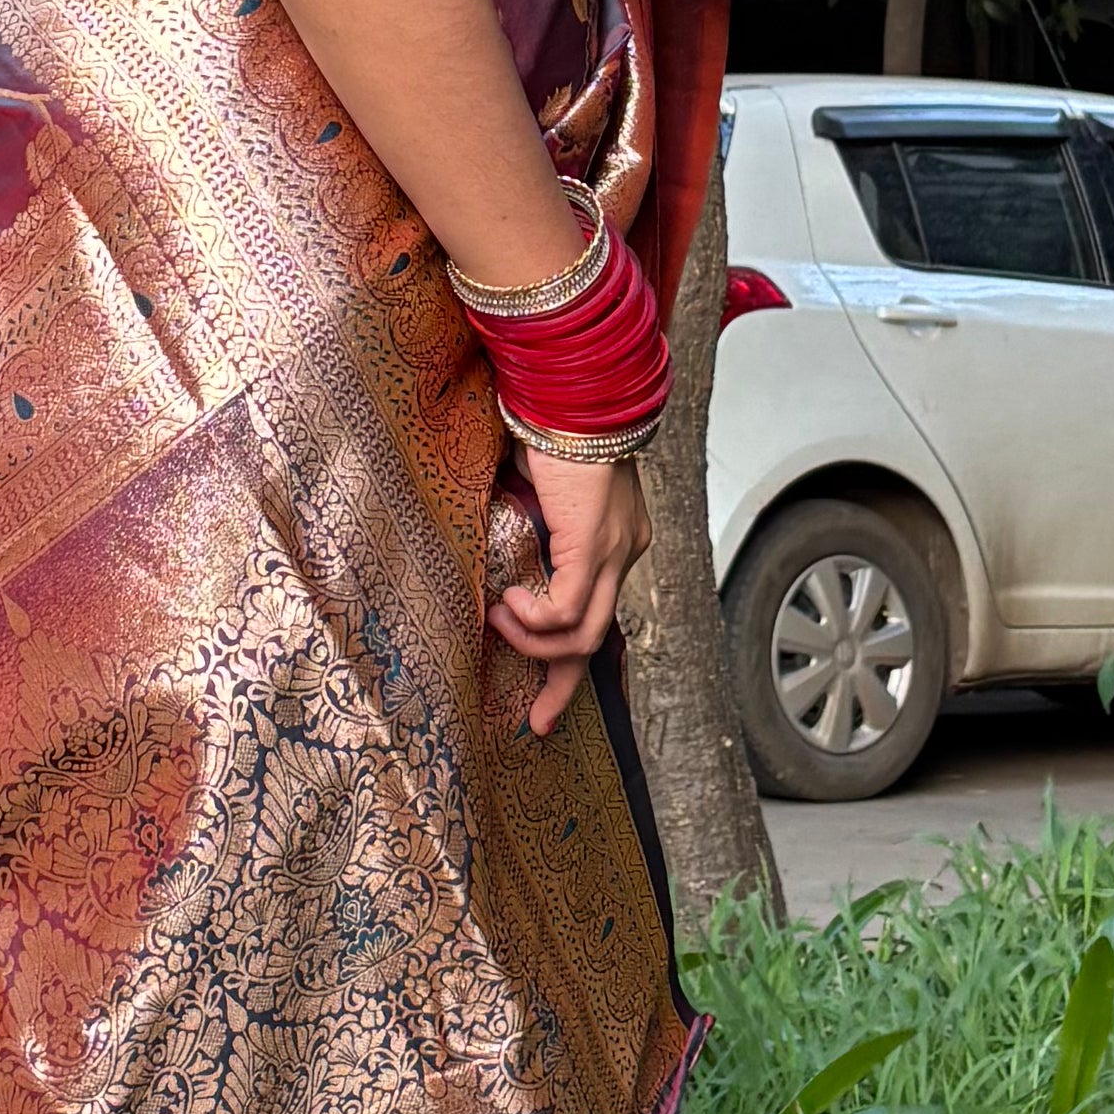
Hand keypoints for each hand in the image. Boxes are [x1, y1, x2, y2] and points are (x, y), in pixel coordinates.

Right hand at [489, 442, 649, 738]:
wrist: (567, 391)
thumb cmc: (544, 424)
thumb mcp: (531, 490)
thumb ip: (523, 527)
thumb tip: (489, 556)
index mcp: (613, 538)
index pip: (599, 613)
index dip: (571, 654)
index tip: (549, 694)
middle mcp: (624, 551)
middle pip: (599, 638)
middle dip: (565, 685)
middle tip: (539, 722)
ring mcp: (615, 551)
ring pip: (584, 633)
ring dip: (533, 639)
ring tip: (498, 619)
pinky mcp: (594, 546)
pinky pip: (566, 610)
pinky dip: (534, 617)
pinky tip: (509, 602)